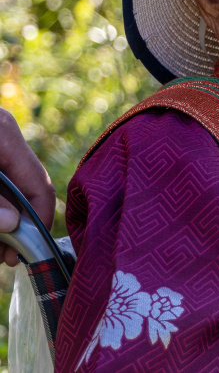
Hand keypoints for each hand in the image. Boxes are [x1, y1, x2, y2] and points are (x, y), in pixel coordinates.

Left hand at [0, 108, 55, 265]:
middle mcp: (5, 136)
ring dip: (2, 220)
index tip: (22, 255)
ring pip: (7, 188)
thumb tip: (12, 225)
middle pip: (24, 189)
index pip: (39, 186)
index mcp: (5, 136)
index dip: (37, 223)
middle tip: (3, 257)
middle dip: (15, 225)